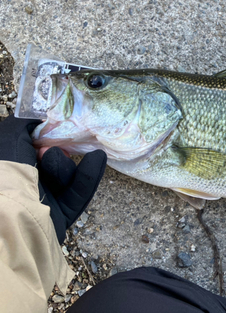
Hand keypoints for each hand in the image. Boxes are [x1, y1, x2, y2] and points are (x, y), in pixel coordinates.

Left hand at [0, 115, 106, 243]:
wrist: (15, 224)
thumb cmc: (6, 179)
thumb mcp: (7, 140)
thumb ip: (20, 125)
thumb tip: (37, 119)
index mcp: (8, 168)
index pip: (25, 146)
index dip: (40, 135)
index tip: (51, 127)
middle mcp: (21, 183)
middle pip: (48, 160)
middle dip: (55, 152)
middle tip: (49, 150)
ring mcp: (40, 200)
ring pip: (63, 176)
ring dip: (65, 168)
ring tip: (62, 164)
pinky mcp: (59, 215)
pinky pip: (77, 192)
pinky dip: (89, 176)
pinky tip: (98, 158)